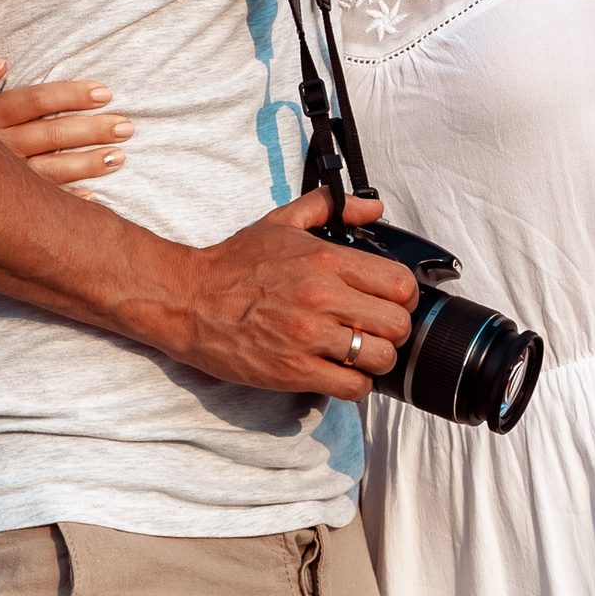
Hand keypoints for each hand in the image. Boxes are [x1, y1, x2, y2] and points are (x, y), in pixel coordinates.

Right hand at [0, 52, 130, 188]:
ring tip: (120, 157)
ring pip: (48, 172)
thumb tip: (0, 63)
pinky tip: (94, 198)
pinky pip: (35, 204)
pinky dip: (64, 201)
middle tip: (128, 126)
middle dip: (90, 131)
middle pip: (48, 136)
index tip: (106, 92)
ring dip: (86, 165)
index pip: (31, 102)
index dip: (68, 96)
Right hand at [161, 189, 419, 399]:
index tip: (392, 302)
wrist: (188, 299)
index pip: (400, 283)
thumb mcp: (282, 221)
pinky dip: (355, 385)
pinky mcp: (294, 371)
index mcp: (326, 259)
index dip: (406, 297)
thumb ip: (331, 208)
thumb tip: (375, 207)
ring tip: (360, 355)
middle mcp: (322, 297)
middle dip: (396, 331)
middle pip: (398, 324)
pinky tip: (340, 373)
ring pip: (380, 358)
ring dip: (377, 360)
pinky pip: (352, 387)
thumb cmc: (234, 263)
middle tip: (377, 330)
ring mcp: (309, 337)